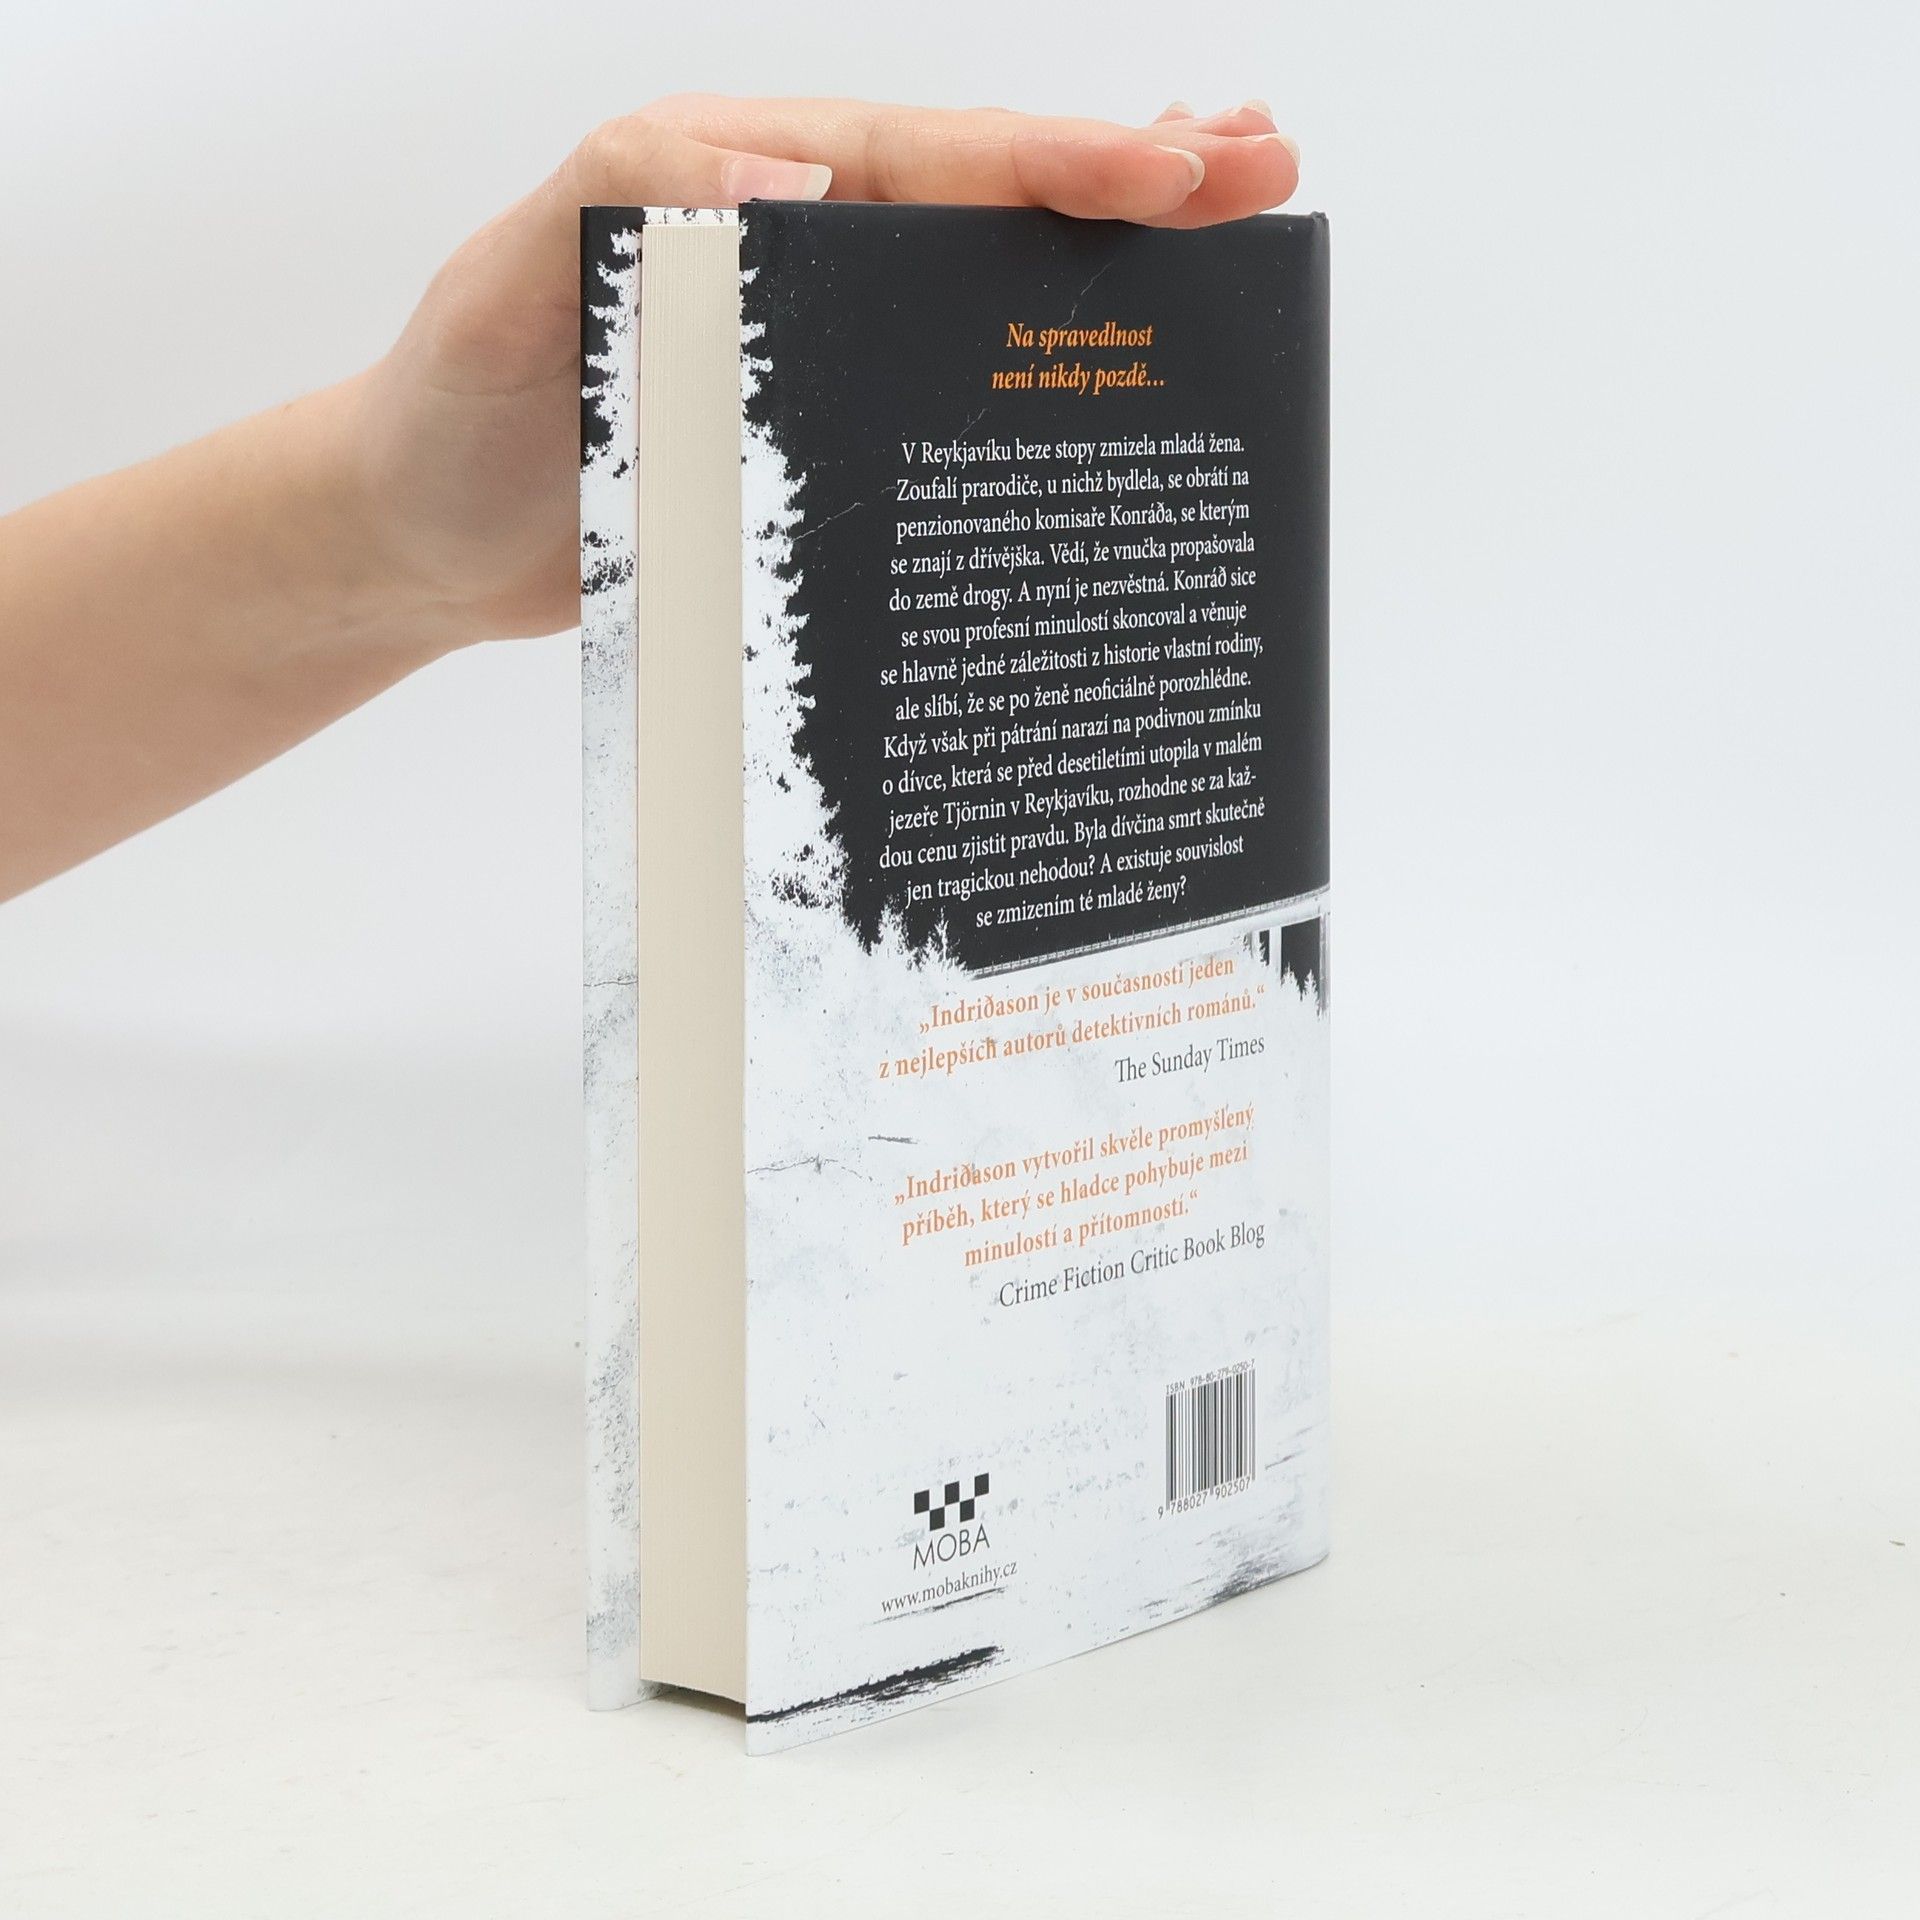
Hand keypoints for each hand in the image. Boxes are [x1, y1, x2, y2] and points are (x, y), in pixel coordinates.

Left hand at [351, 96, 1301, 645]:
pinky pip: (941, 400)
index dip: (1058, 162)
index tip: (1181, 169)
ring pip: (983, 296)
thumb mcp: (508, 287)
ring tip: (1232, 258)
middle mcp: (802, 255)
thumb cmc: (453, 408)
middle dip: (1130, 187)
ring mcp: (817, 350)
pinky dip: (1033, 387)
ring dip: (1105, 280)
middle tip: (1267, 176)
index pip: (927, 162)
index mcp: (746, 189)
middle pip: (988, 208)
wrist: (422, 538)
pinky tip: (1106, 396)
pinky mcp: (819, 441)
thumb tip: (814, 180)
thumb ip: (630, 203)